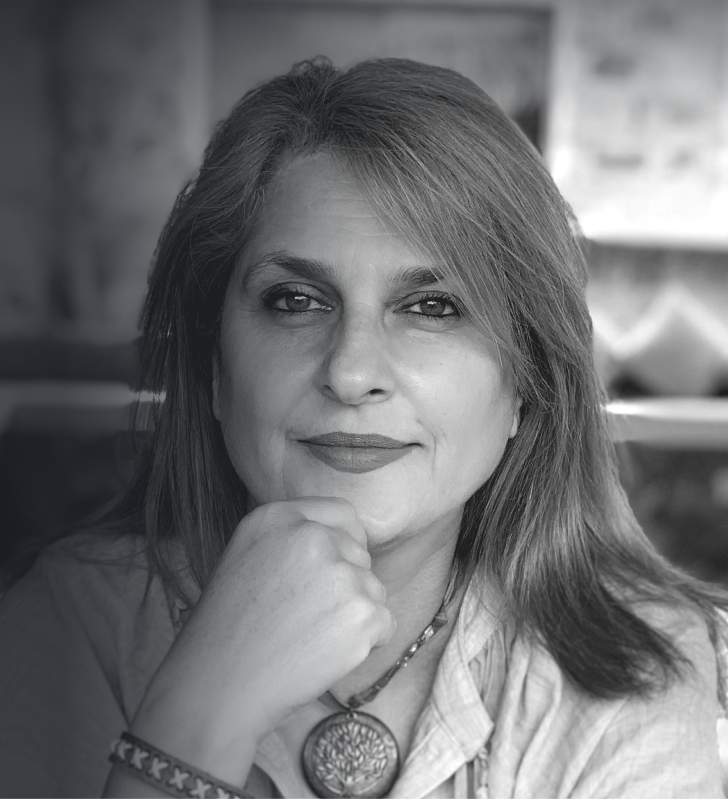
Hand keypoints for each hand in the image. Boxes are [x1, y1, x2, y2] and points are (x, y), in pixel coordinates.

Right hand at [128, 497, 396, 786]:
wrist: (218, 687)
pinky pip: (383, 623)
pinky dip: (366, 643)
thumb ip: (292, 537)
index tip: (335, 568)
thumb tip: (342, 541)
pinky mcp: (361, 612)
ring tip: (309, 638)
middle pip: (360, 553)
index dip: (345, 542)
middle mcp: (311, 536)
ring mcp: (339, 573)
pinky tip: (324, 654)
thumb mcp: (247, 556)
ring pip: (373, 589)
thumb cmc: (228, 629)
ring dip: (354, 614)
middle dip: (347, 583)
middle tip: (309, 617)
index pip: (342, 513)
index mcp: (278, 517)